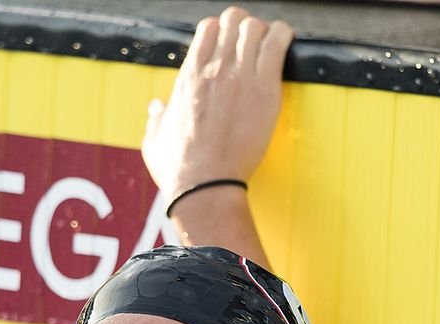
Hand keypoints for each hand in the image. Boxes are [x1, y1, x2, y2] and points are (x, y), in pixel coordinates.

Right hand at [142, 7, 292, 200]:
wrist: (206, 186)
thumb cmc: (179, 170)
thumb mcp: (154, 141)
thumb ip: (155, 119)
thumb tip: (156, 107)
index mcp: (188, 77)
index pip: (208, 28)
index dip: (219, 32)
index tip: (226, 47)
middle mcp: (213, 70)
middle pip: (233, 20)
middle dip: (242, 27)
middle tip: (249, 45)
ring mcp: (240, 77)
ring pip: (255, 27)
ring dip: (263, 32)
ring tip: (269, 45)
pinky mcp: (265, 90)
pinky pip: (278, 43)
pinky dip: (283, 36)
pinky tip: (285, 42)